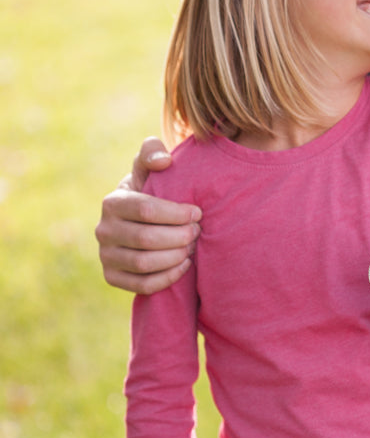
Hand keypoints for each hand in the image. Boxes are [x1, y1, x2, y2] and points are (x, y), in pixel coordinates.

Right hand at [95, 137, 201, 294]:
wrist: (141, 222)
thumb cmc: (152, 192)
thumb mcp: (149, 169)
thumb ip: (152, 153)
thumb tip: (165, 162)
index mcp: (113, 202)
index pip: (146, 210)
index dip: (177, 213)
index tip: (198, 213)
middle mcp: (103, 230)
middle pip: (147, 239)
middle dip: (180, 236)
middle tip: (198, 232)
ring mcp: (106, 255)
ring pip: (145, 263)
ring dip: (176, 256)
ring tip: (192, 247)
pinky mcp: (112, 277)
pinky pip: (142, 285)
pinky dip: (168, 277)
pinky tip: (184, 265)